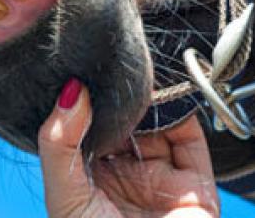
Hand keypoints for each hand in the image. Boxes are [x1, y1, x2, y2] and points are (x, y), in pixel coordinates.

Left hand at [39, 80, 219, 216]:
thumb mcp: (64, 193)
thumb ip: (59, 142)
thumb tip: (72, 91)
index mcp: (87, 178)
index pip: (86, 127)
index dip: (85, 98)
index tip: (79, 63)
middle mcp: (124, 176)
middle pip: (124, 121)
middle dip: (119, 92)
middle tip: (111, 60)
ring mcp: (160, 180)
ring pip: (159, 124)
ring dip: (151, 97)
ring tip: (137, 71)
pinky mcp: (194, 185)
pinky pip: (192, 140)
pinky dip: (183, 111)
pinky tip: (166, 91)